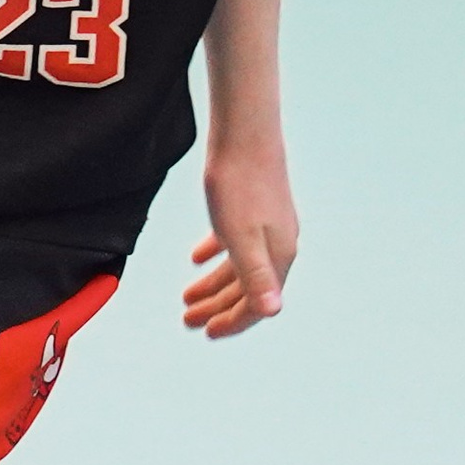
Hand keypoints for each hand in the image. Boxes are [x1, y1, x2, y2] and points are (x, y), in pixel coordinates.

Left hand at [183, 141, 298, 338]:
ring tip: (187, 295)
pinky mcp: (255, 207)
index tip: (207, 333)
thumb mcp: (241, 236)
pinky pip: (235, 241)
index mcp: (277, 256)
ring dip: (213, 284)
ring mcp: (267, 226)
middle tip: (188, 319)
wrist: (244, 131)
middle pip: (246, 288)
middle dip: (217, 307)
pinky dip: (215, 253)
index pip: (256, 304)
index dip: (232, 322)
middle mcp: (277, 245)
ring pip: (239, 266)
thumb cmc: (240, 182)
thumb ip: (254, 275)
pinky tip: (197, 256)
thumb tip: (272, 311)